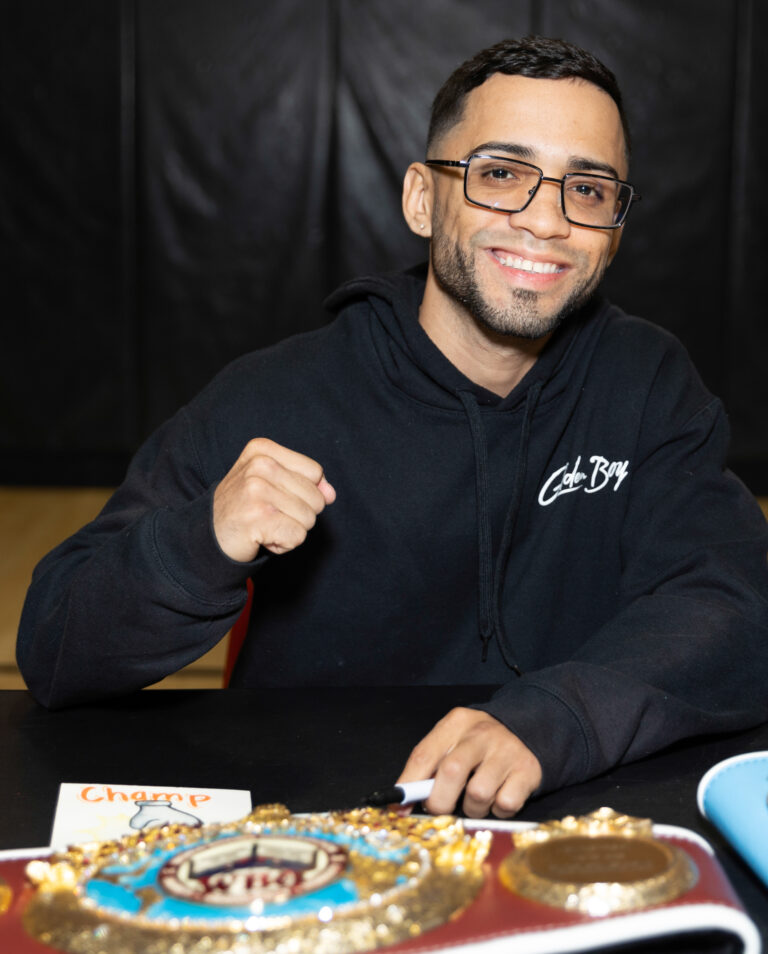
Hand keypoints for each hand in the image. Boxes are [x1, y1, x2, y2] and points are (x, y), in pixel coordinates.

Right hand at [213, 438, 335, 561]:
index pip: (315, 472)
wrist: (208, 534)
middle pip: (316, 497)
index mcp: (262, 449)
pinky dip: (284, 544)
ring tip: (264, 524)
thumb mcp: (274, 483)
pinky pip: (297, 536)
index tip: (275, 496)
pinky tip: (262, 537)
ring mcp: (257, 491)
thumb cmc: (245, 507)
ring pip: (309, 519)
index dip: (304, 491)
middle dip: (298, 513)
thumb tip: (331, 494)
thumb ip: (307, 483)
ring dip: (290, 530)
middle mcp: (259, 465)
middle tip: (267, 513)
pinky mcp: (259, 518)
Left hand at [397, 707, 541, 818]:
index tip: (399, 808)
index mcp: (455, 723)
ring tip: (475, 800)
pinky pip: (505, 804)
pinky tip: (498, 797)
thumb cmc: (478, 745)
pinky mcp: (527, 771)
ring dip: (472, 809)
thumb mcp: (453, 742)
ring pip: (478, 794)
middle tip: (441, 809)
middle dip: (440, 802)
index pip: (424, 754)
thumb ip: (428, 767)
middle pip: (451, 772)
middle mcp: (481, 734)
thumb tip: (401, 804)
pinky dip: (498, 810)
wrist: (527, 731)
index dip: (408, 785)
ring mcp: (506, 751)